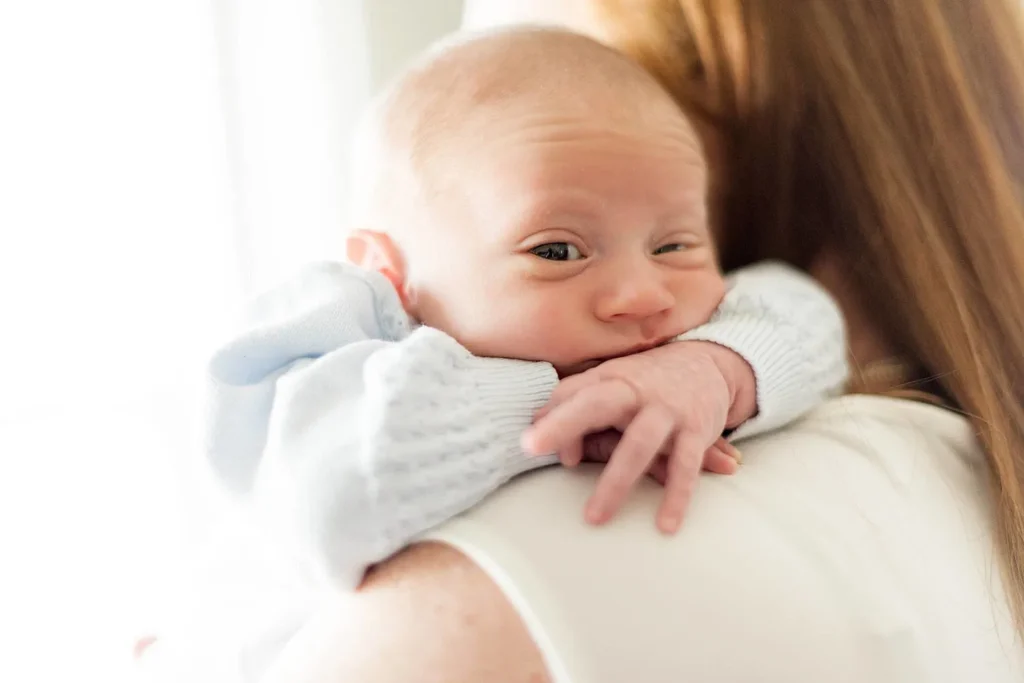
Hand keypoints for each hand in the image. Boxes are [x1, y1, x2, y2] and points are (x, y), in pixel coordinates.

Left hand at [522, 342, 755, 532]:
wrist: (710, 363)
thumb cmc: (647, 380)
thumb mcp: (610, 380)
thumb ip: (572, 400)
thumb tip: (533, 424)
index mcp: (610, 379)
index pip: (570, 395)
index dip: (551, 420)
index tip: (532, 447)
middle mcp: (637, 391)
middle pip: (596, 405)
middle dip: (564, 425)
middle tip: (531, 448)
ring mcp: (668, 410)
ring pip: (639, 445)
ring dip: (615, 482)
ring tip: (594, 519)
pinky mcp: (697, 430)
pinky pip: (686, 467)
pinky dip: (676, 496)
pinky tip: (666, 526)